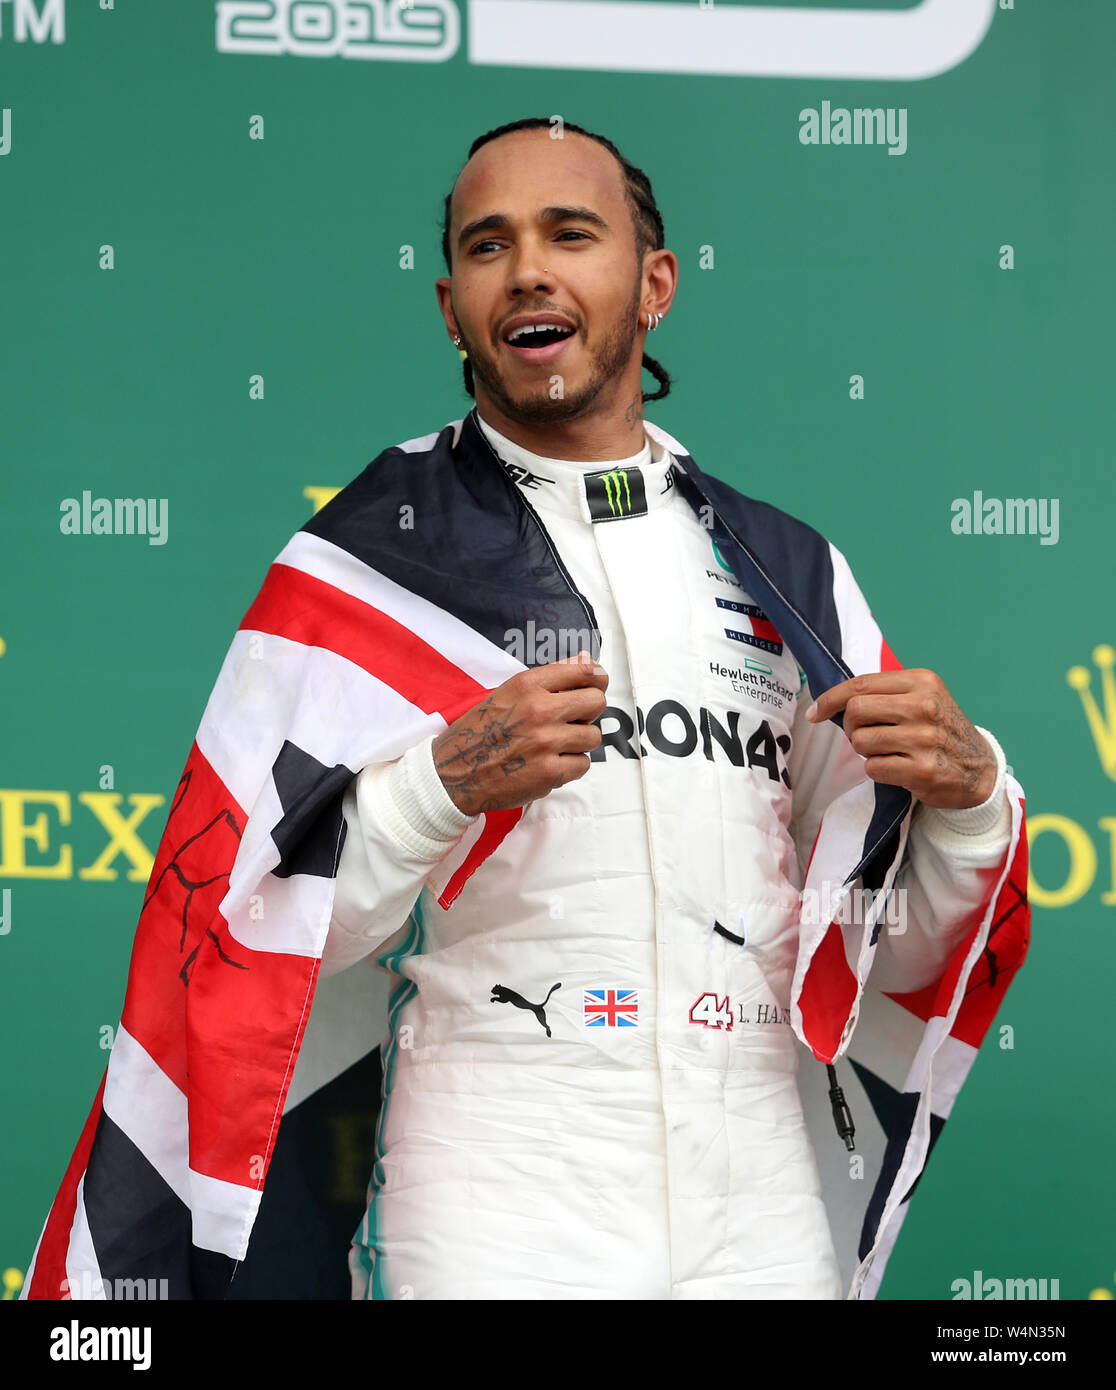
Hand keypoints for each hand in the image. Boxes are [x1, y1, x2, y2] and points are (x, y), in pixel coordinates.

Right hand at [431, 651, 608, 816]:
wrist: (453, 772)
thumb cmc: (480, 732)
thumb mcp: (507, 693)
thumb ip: (548, 681)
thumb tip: (588, 664)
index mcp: (528, 684)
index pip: (584, 671)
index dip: (595, 680)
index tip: (596, 685)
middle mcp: (539, 709)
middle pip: (596, 702)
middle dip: (589, 712)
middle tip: (573, 720)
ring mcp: (546, 742)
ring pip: (593, 736)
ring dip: (579, 742)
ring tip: (555, 745)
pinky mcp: (550, 772)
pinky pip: (583, 764)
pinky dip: (571, 766)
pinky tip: (549, 763)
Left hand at [804, 669, 995, 809]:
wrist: (981, 769)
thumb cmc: (941, 731)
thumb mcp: (923, 698)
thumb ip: (885, 694)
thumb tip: (832, 701)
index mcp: (922, 682)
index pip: (860, 685)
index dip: (830, 699)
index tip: (816, 712)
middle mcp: (924, 706)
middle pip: (855, 711)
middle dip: (850, 726)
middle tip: (864, 735)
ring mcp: (924, 739)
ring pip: (860, 741)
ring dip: (865, 751)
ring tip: (887, 752)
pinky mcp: (921, 770)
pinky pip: (873, 767)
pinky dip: (877, 770)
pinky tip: (896, 767)